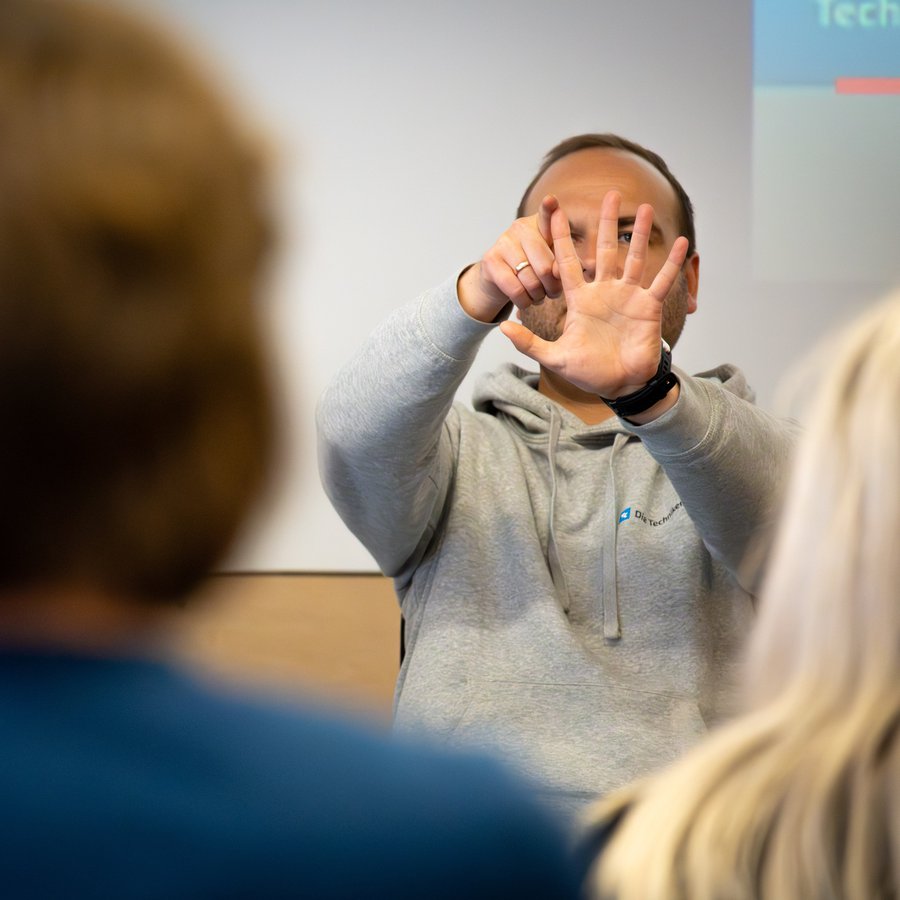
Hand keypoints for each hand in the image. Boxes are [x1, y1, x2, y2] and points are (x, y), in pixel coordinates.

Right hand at [457, 195, 562, 322]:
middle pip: (545, 266)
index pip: (546, 215)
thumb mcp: (552, 260)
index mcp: (540, 224)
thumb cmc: (534, 267)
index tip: (551, 200)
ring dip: (539, 296)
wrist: (499, 278)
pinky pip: (514, 289)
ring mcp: (503, 242)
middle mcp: (520, 228)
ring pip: (531, 281)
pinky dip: (524, 301)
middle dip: (553, 287)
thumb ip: (563, 262)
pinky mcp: (490, 260)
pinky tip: (526, 301)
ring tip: (540, 297)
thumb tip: (558, 272)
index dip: (549, 209)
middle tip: (553, 293)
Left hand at [498, 190, 687, 397]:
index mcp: (580, 300)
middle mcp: (604, 292)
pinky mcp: (648, 307)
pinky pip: (662, 280)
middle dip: (607, 223)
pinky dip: (673, 263)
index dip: (561, 237)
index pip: (567, 261)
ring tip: (647, 207)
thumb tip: (501, 327)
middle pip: (603, 250)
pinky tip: (683, 242)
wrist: (619, 385)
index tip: (555, 211)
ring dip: (641, 233)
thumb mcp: (554, 357)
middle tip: (611, 194)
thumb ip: (528, 343)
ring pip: (634, 258)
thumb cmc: (588, 373)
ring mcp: (628, 297)